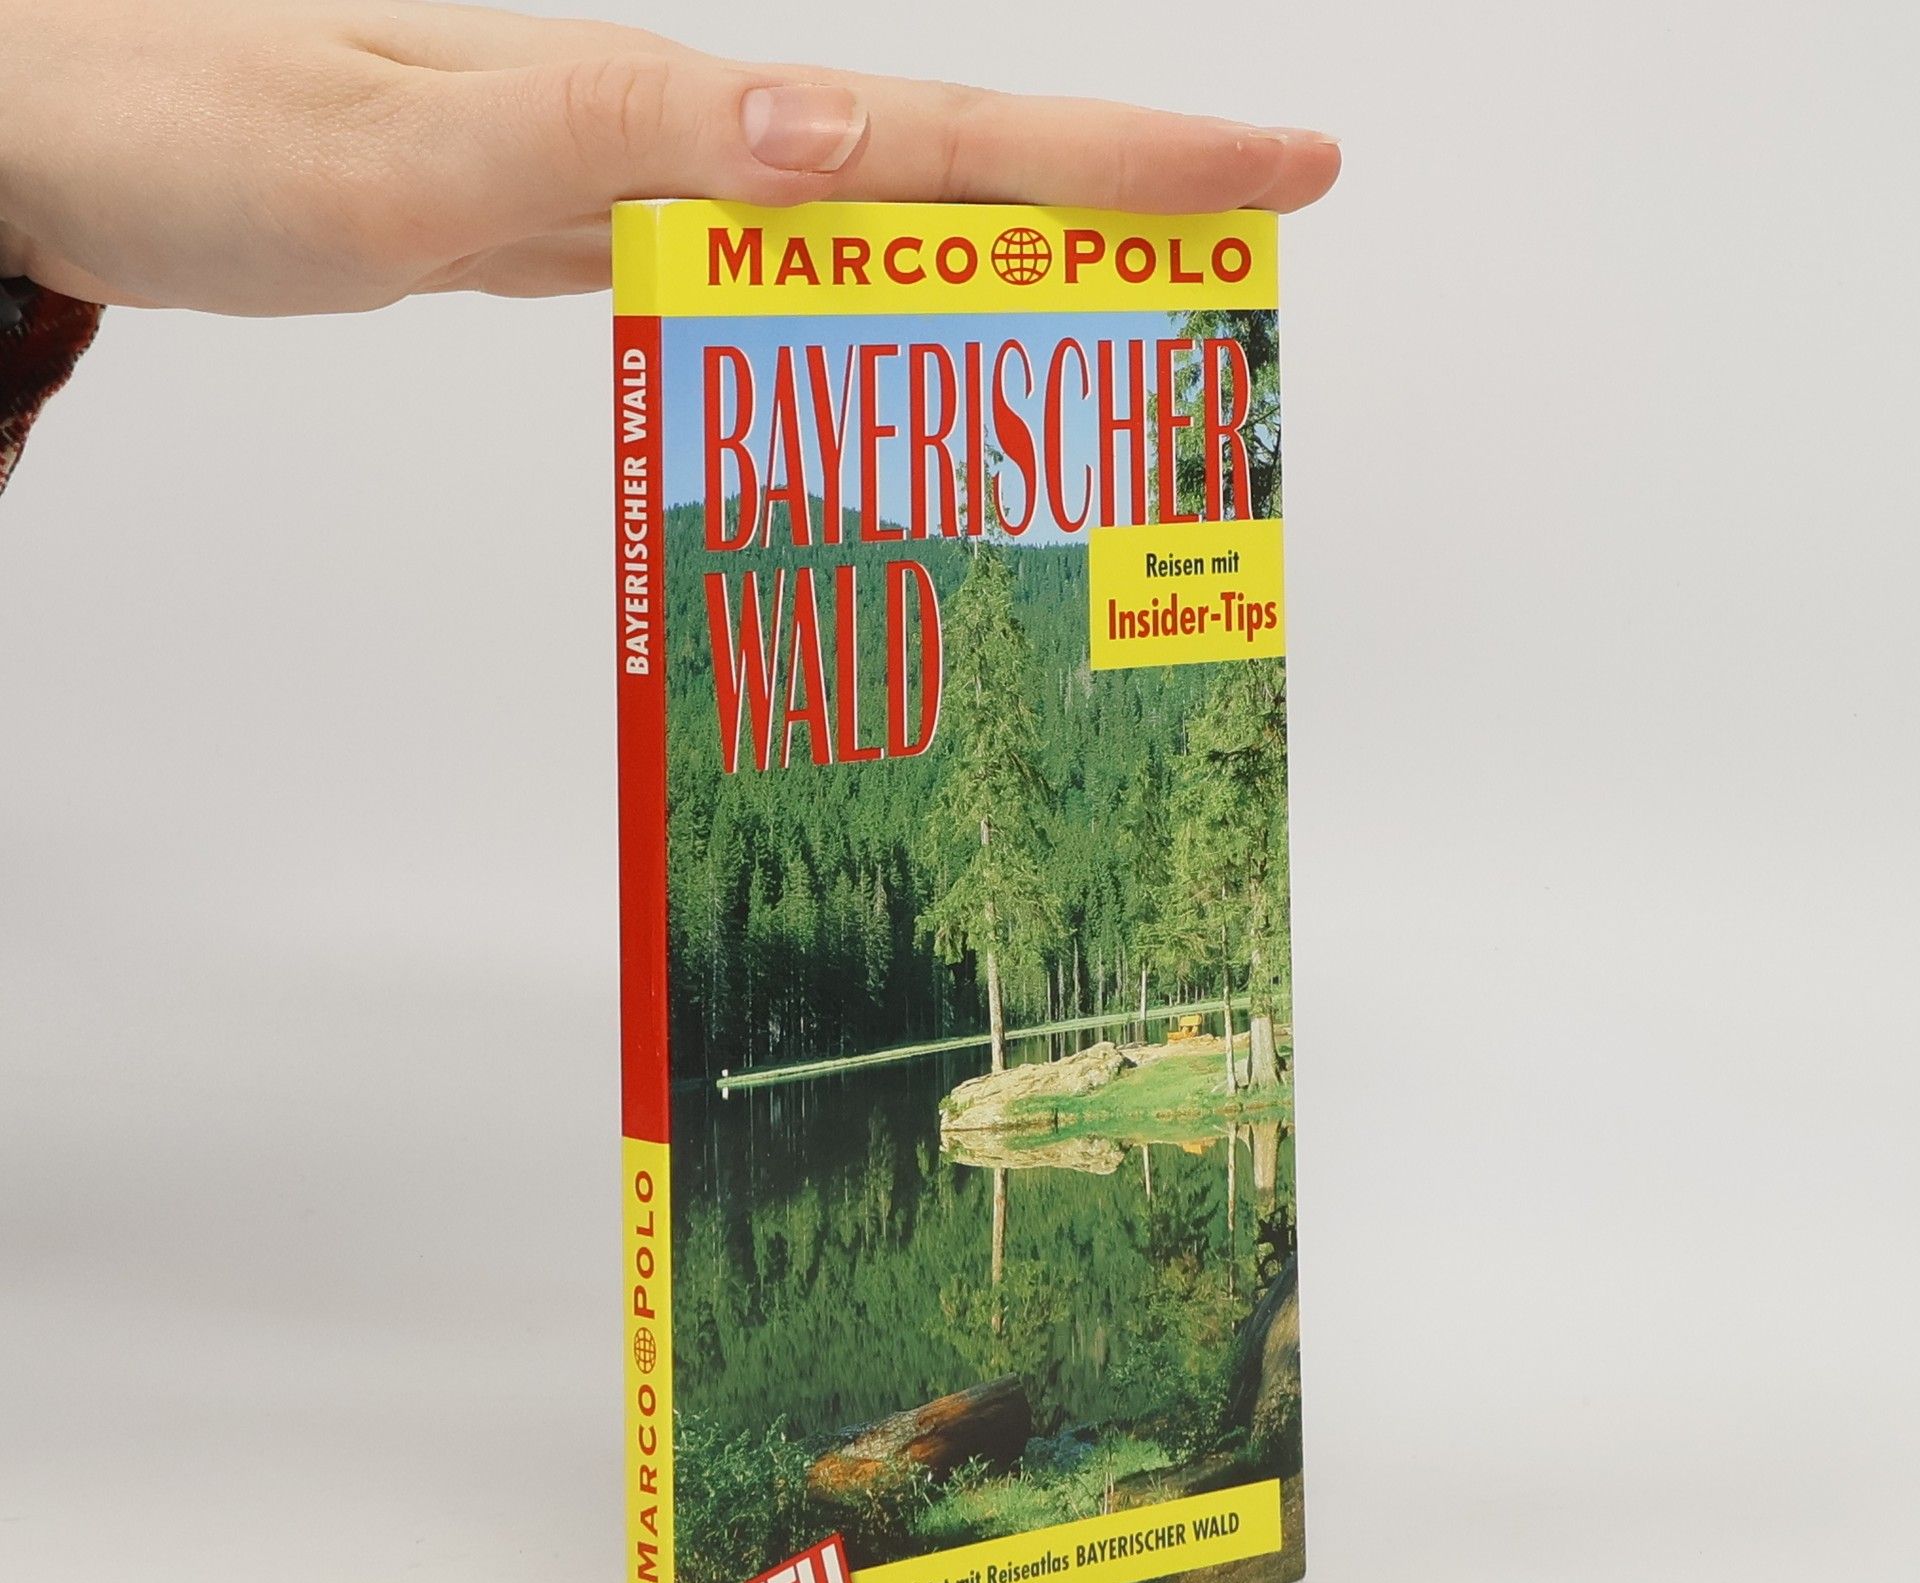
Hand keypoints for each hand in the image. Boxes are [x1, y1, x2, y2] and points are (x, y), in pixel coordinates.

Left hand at [0, 0, 1339, 315]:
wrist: (35, 125)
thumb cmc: (165, 123)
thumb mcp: (385, 148)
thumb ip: (600, 146)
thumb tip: (829, 141)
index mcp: (639, 105)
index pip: (920, 132)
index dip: (1107, 159)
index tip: (1277, 167)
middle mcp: (650, 132)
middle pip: (922, 176)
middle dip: (1100, 218)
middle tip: (1249, 269)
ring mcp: (615, 182)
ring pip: (852, 233)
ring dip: (993, 284)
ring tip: (1112, 357)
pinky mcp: (568, 229)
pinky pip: (753, 281)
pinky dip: (848, 325)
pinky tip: (884, 373)